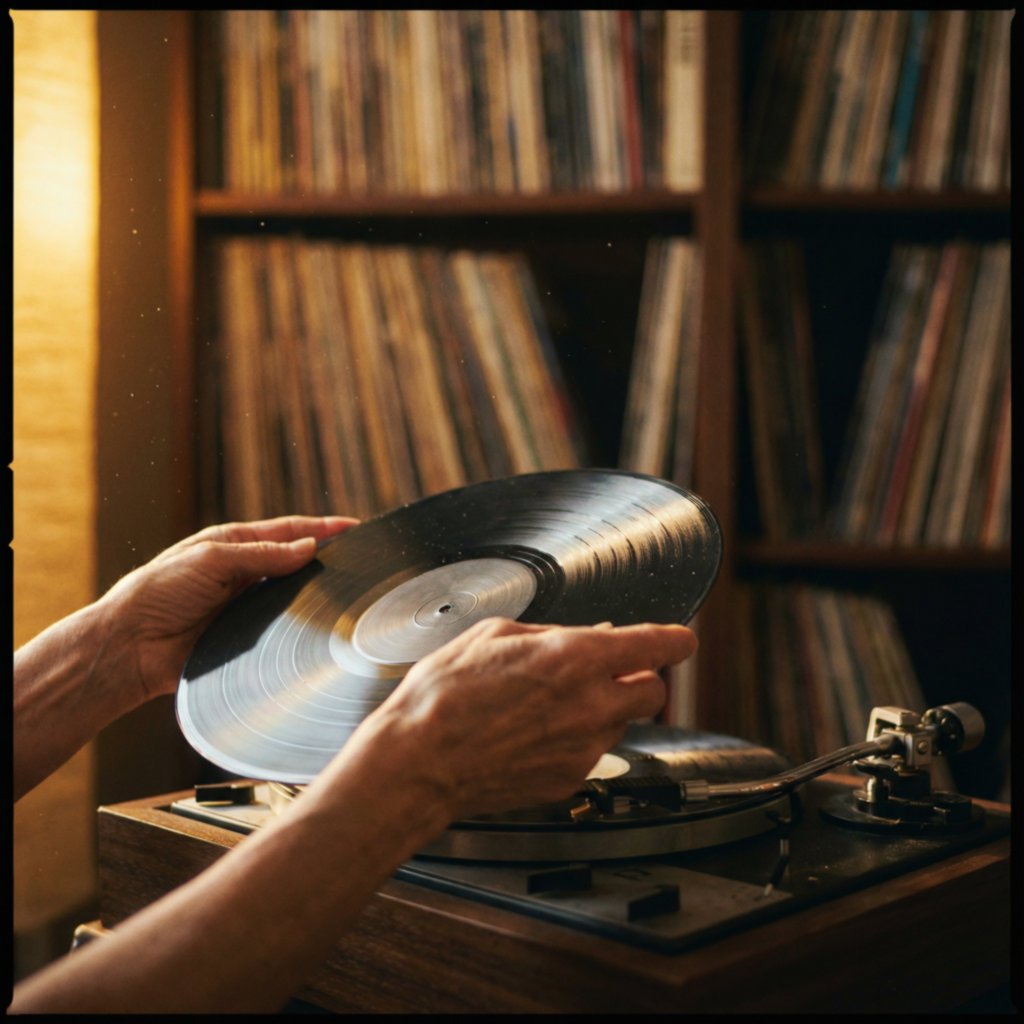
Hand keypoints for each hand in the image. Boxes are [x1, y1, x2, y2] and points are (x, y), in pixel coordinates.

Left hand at [103, 515, 357, 704]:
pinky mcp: (246, 639)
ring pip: (293, 598)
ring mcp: (247, 607)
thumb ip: (261, 554)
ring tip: (350, 594)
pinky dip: (300, 629)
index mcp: (235, 545)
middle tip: (363, 562)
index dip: (324, 529)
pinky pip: (282, 632)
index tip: (356, 528)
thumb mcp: (210, 559)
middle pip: (297, 565)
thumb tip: (309, 549)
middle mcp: (245, 574)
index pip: (289, 532)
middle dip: (328, 562)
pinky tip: (319, 629)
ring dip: (317, 597)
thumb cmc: (157, 592)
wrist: (130, 647)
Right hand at [372, 617, 696, 819]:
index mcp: (575, 658)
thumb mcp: (493, 635)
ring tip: (550, 705)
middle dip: (640, 677)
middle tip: (610, 672)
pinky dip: (576, 741)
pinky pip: (591, 754)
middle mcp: (591, 705)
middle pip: (653, 691)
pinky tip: (535, 734)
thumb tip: (582, 637)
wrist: (419, 762)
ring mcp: (583, 748)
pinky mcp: (569, 781)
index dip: (675, 640)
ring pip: (620, 724)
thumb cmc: (444, 696)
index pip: (656, 645)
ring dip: (602, 710)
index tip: (681, 639)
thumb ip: (550, 634)